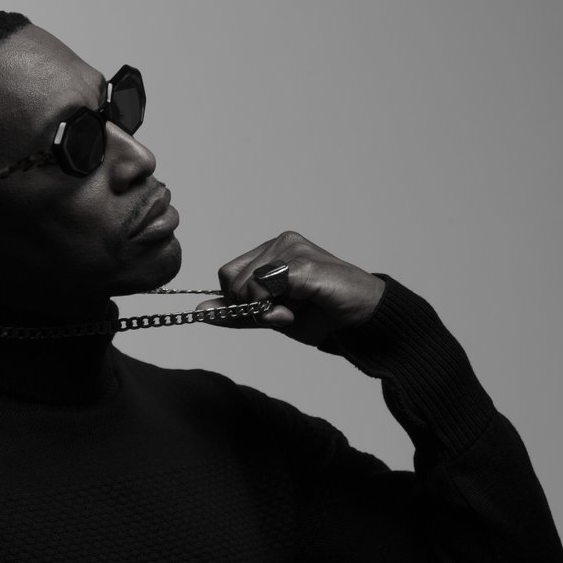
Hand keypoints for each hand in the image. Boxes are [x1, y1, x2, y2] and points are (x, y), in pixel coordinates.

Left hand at [198, 231, 385, 346]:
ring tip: (298, 307)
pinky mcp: (302, 262)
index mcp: (272, 251)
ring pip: (245, 284)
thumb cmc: (321, 315)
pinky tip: (301, 306)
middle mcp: (281, 243)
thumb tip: (201, 310)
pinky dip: (276, 308)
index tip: (270, 309)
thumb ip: (237, 312)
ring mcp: (292, 249)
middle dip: (251, 305)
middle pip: (230, 278)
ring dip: (267, 308)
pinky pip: (264, 287)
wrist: (361, 320)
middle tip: (285, 310)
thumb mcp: (270, 317)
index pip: (227, 275)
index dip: (239, 300)